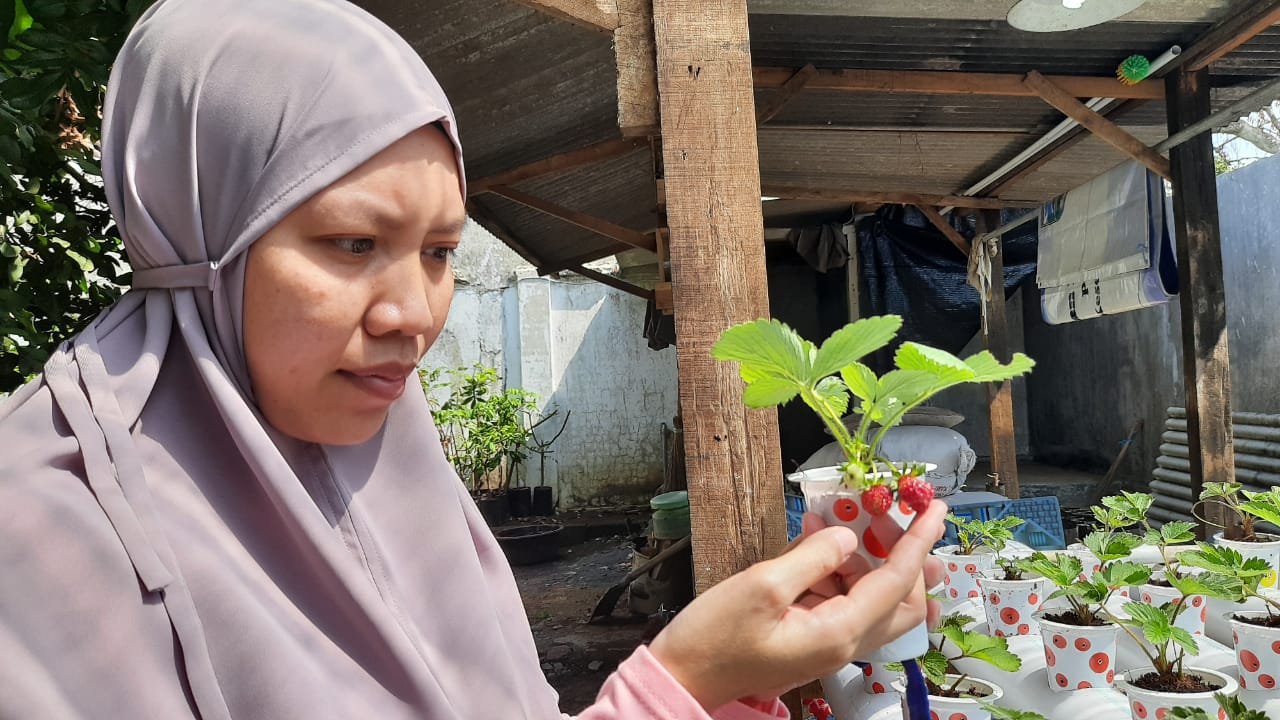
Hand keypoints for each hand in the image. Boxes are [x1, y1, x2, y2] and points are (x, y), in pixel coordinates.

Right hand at [647, 500, 945, 710]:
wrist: (682, 678)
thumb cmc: (714, 637)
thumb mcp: (761, 585)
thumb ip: (812, 557)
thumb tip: (848, 537)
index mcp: (838, 631)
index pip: (898, 582)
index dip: (919, 542)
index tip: (936, 509)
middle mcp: (843, 643)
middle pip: (902, 602)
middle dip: (906, 555)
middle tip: (893, 516)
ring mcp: (827, 644)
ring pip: (874, 602)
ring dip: (870, 560)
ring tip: (850, 521)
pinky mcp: (810, 639)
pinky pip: (843, 603)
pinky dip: (841, 570)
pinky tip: (819, 542)